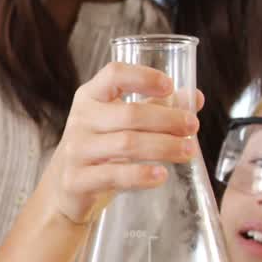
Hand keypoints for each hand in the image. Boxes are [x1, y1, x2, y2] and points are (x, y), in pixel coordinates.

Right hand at [46, 62, 202, 225]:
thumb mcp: (121, 123)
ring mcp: (76, 151)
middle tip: (192, 127)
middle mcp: (80, 120)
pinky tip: (161, 175)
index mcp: (91, 98)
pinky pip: (114, 175)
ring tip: (188, 151)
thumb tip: (195, 98)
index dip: (143, 77)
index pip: (114, 75)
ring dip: (164, 147)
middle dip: (168, 120)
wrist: (65, 186)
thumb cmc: (101, 148)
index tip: (169, 86)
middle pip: (130, 114)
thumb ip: (156, 108)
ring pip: (126, 144)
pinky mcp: (76, 180)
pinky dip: (142, 175)